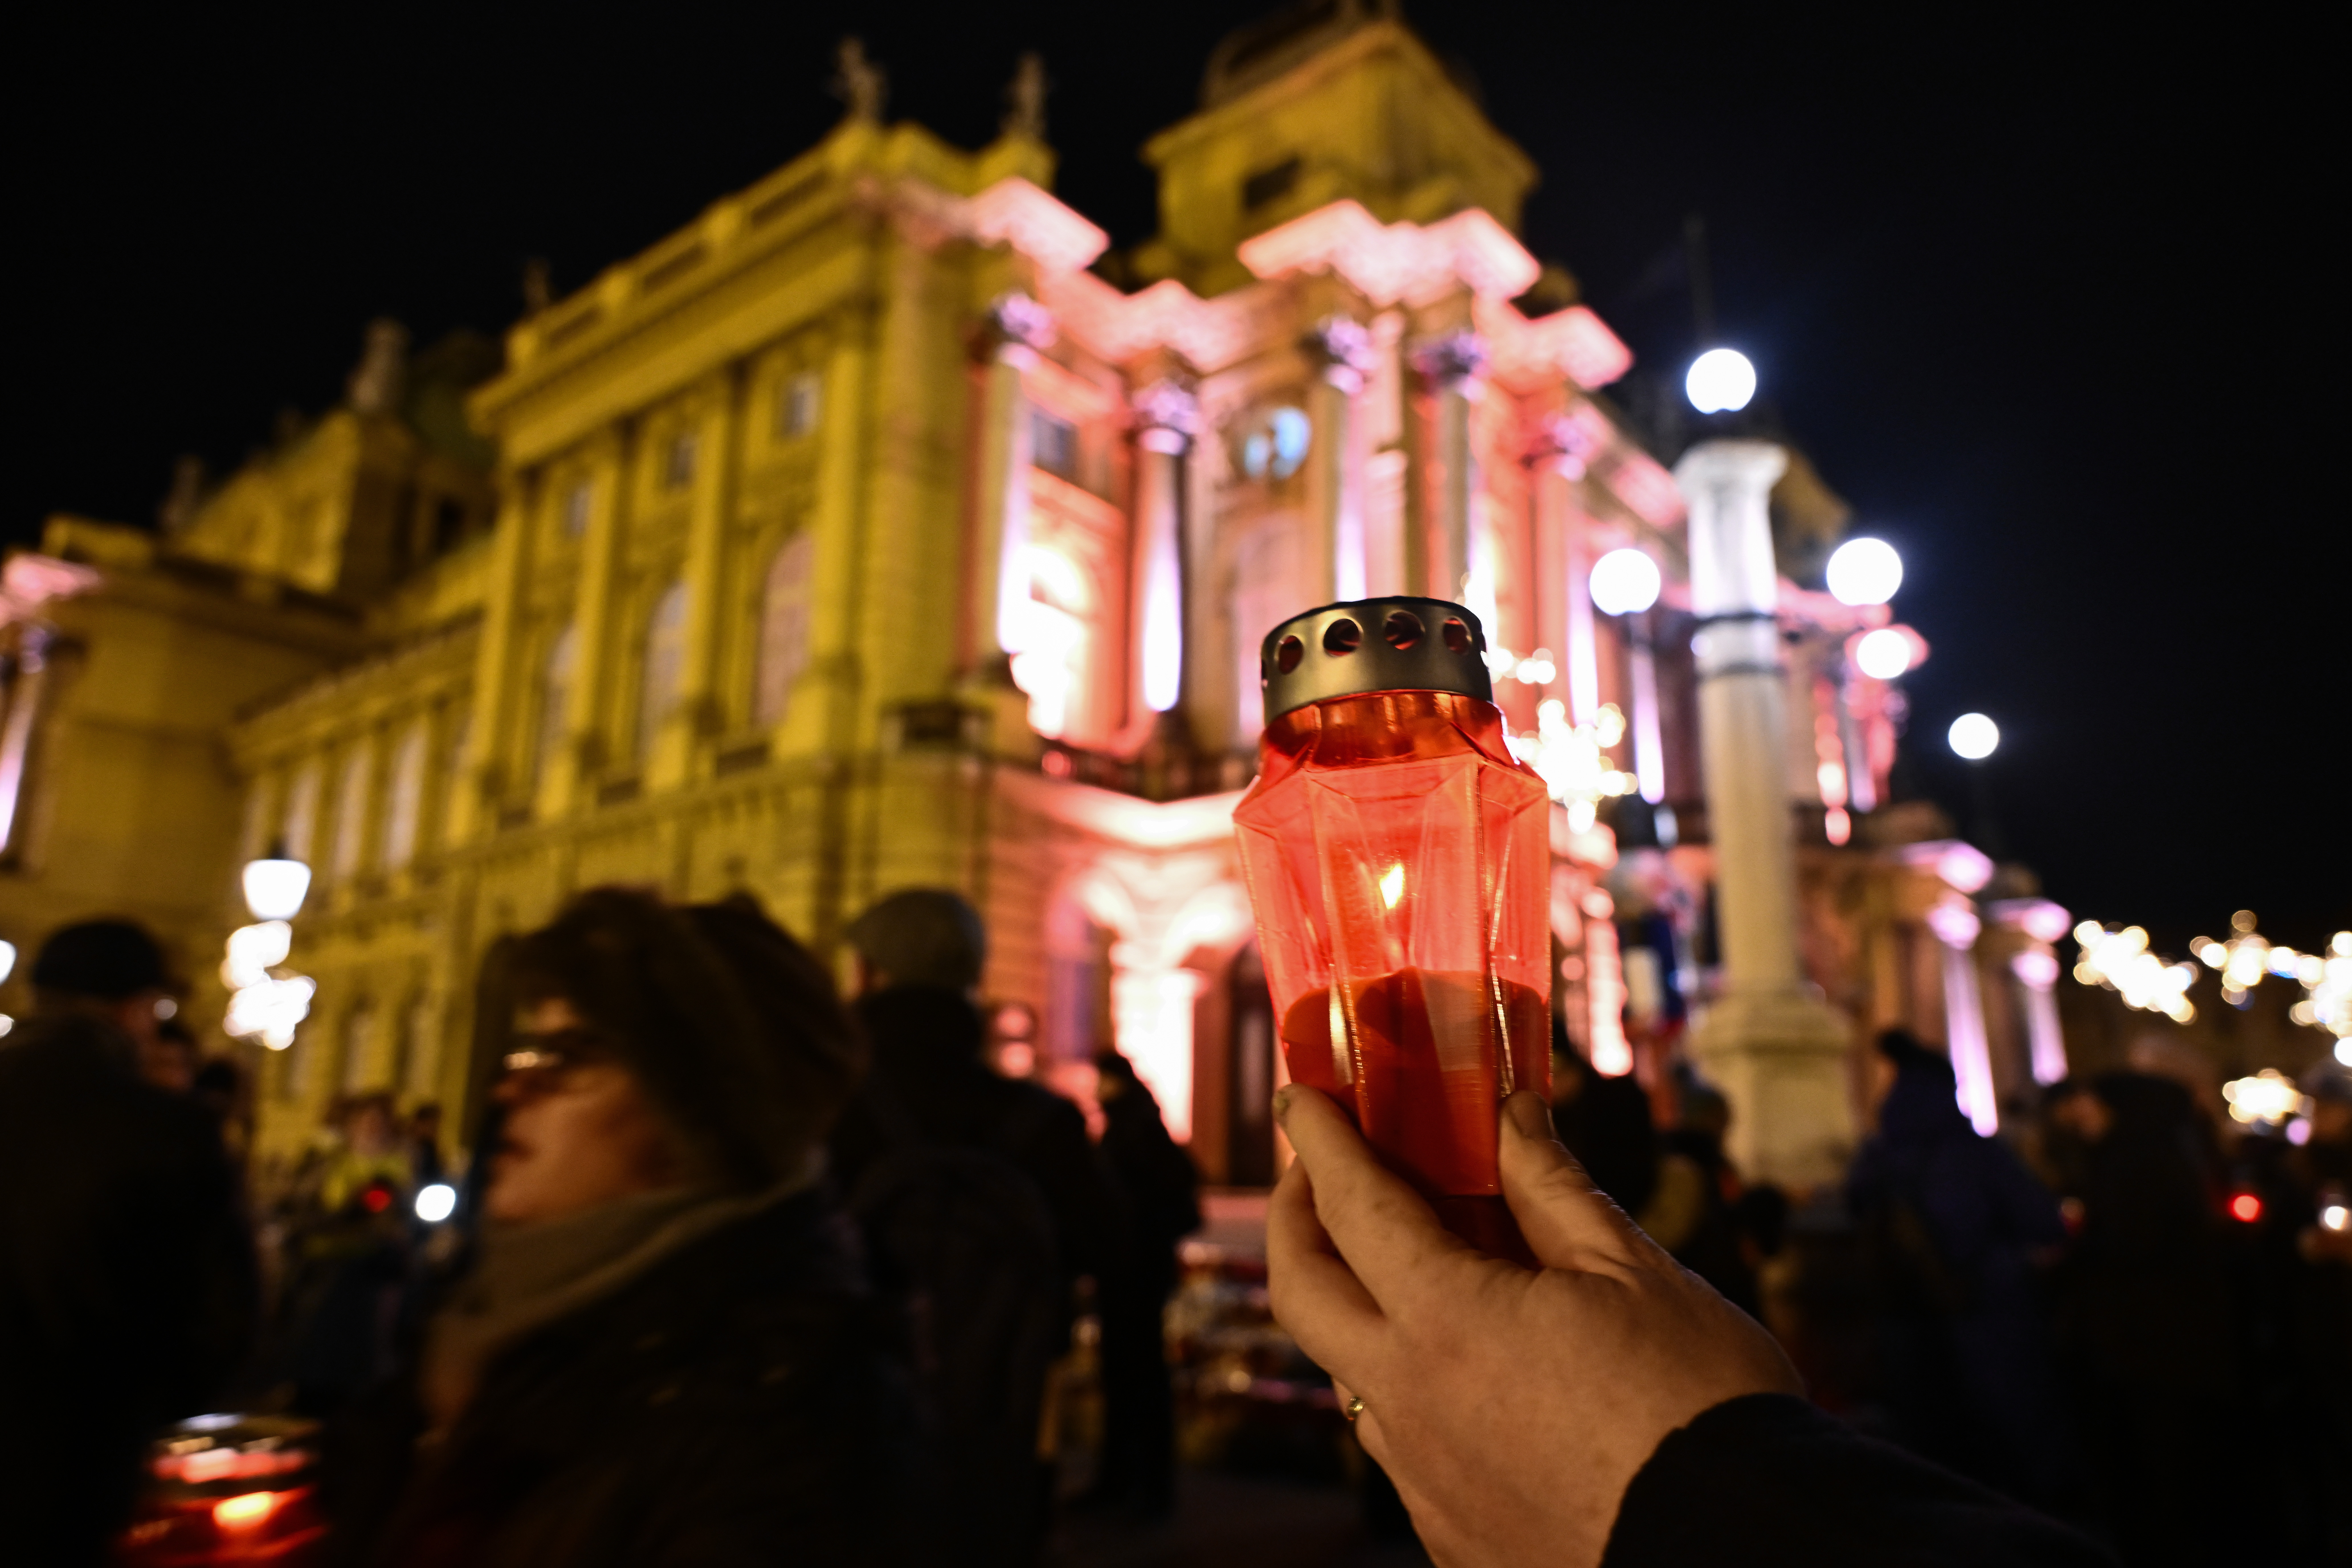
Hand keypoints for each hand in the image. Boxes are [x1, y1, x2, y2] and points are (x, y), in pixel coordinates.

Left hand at [1268, 1086, 1800, 1567]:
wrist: (1738, 1548)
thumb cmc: (1700, 1405)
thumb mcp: (1635, 1273)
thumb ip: (1553, 1190)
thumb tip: (1512, 1118)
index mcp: (1448, 1323)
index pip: (1351, 1206)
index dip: (1320, 1140)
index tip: (1300, 1098)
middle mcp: (1411, 1403)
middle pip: (1302, 1290)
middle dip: (1295, 1218)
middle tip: (1316, 1173)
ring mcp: (1424, 1478)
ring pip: (1349, 1372)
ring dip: (1356, 1307)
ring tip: (1401, 1265)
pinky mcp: (1451, 1534)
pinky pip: (1403, 1444)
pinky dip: (1411, 1385)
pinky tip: (1463, 1367)